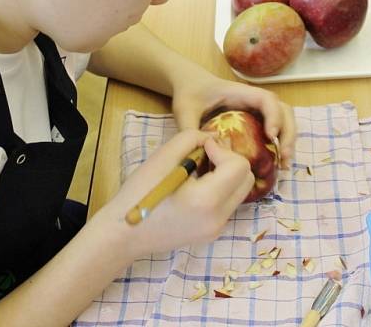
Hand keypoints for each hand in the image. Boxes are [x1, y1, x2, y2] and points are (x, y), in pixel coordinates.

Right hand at [98, 129, 253, 260]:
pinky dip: (219, 189)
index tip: (201, 148)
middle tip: (203, 156)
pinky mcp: (211, 233)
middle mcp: (219, 218)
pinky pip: (227, 203)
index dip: (222, 150)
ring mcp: (217, 229)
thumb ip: (193, 137)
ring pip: (239, 192)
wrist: (124, 233)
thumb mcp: (163, 155)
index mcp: (207, 199)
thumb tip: (215, 139)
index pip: (239, 166)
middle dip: (229, 161)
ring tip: (197, 171)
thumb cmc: (139, 192)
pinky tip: (194, 187)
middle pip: (246, 179)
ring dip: (225, 175)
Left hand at [171, 71, 295, 166]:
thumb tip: (203, 151)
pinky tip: (275, 162)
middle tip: (284, 157)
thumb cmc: (189, 93)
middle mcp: (252, 100)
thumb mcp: (184, 110)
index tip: (270, 136)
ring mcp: (255, 110)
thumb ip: (189, 128)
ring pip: (283, 120)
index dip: (274, 116)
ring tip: (283, 163)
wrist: (188, 84)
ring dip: (287, 140)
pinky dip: (279, 144)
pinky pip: (273, 129)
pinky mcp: (254, 120)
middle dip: (288, 133)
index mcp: (239, 93)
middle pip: (283, 110)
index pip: (266, 99)